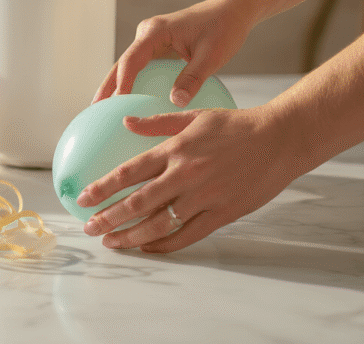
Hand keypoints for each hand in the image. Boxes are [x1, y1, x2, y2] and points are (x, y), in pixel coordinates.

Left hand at [75, 106, 299, 251]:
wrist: (281, 139)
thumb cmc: (236, 125)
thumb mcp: (195, 116)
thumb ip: (157, 122)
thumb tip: (125, 122)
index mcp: (175, 149)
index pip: (128, 172)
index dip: (102, 188)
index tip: (82, 199)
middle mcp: (186, 175)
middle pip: (138, 202)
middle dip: (109, 218)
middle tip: (89, 228)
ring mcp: (205, 197)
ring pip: (160, 223)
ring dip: (131, 236)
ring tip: (112, 242)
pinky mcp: (223, 213)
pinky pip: (188, 235)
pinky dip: (164, 244)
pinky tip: (147, 247)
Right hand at [93, 0, 255, 106]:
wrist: (232, 10)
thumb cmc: (224, 28)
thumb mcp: (212, 56)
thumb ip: (192, 78)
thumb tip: (174, 102)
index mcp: (155, 32)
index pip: (131, 61)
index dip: (122, 84)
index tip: (116, 104)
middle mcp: (147, 33)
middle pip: (121, 64)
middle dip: (107, 87)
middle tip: (94, 109)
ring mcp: (150, 39)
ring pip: (127, 65)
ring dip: (115, 85)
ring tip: (103, 108)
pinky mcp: (156, 45)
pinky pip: (139, 66)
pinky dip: (131, 82)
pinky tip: (128, 99)